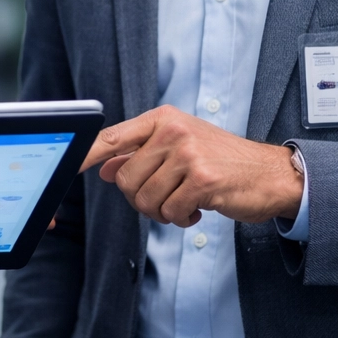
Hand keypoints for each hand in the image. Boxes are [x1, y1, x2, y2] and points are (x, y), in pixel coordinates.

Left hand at [81, 106, 302, 226]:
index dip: (86, 155)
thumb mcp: (179, 149)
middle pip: (124, 179)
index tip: (67, 165)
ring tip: (185, 202)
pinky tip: (197, 209)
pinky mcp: (202, 179)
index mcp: (163, 119)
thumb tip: (102, 168)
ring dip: (162, 211)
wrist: (269, 174)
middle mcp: (173, 130)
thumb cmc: (222, 162)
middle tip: (167, 198)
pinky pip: (169, 211)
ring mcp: (188, 153)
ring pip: (144, 198)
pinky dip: (179, 218)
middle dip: (141, 199)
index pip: (113, 137)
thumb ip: (140, 156)